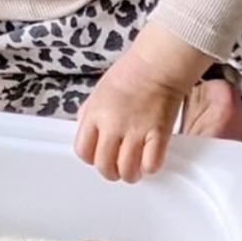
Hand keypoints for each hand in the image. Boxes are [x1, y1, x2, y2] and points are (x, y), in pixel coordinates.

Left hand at [74, 24, 213, 182]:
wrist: (157, 65)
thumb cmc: (131, 74)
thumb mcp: (99, 93)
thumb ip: (91, 114)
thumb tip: (88, 133)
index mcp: (95, 114)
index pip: (83, 150)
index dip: (91, 159)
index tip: (98, 158)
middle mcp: (113, 125)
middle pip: (104, 164)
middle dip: (111, 172)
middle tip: (118, 170)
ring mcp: (136, 130)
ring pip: (127, 169)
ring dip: (130, 175)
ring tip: (135, 171)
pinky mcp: (158, 134)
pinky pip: (151, 164)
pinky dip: (150, 167)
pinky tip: (151, 161)